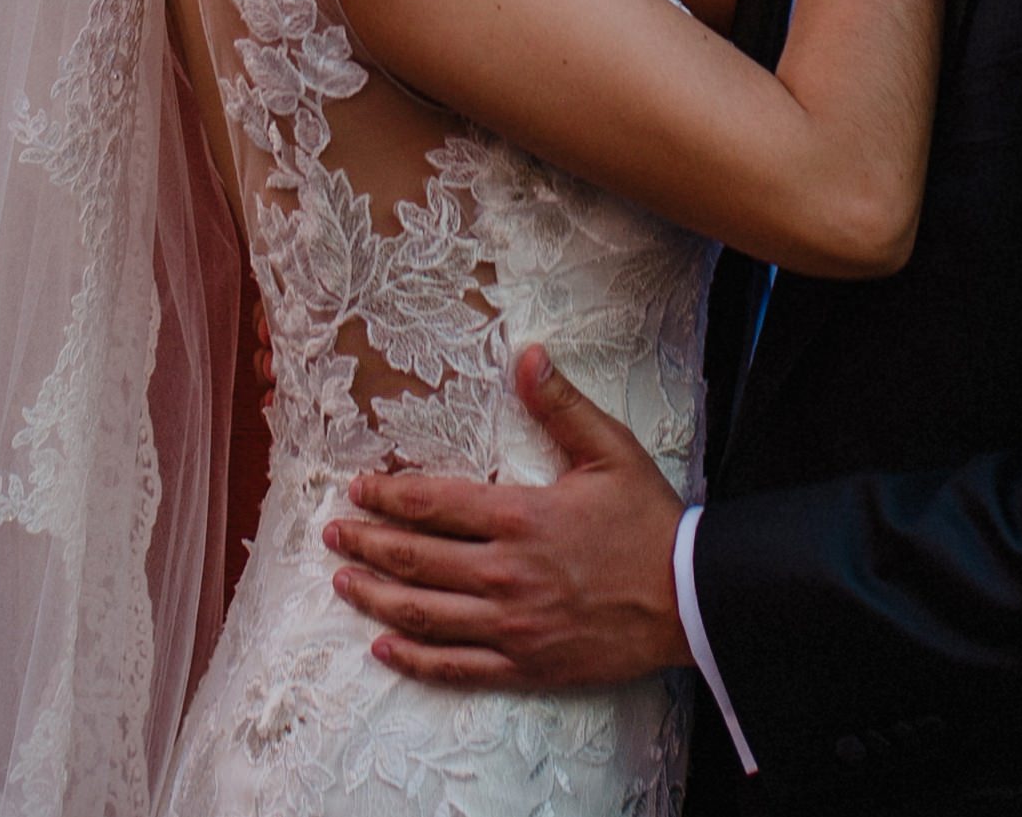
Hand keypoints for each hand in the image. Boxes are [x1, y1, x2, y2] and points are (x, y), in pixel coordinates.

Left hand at [333, 346, 688, 692]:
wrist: (688, 599)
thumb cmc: (649, 523)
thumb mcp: (611, 451)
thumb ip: (561, 404)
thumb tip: (526, 354)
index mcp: (521, 518)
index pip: (433, 504)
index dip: (389, 496)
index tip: (359, 488)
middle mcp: (506, 573)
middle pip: (415, 560)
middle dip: (366, 544)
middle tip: (333, 533)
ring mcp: (512, 626)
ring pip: (424, 615)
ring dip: (375, 598)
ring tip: (342, 582)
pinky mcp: (525, 664)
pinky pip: (456, 667)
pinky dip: (415, 660)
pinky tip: (384, 648)